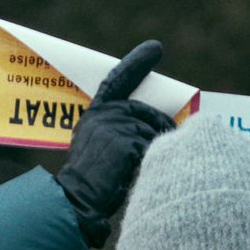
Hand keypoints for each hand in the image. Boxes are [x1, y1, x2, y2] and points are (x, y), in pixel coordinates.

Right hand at [54, 40, 176, 247]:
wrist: (77, 201)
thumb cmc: (93, 183)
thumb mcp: (102, 148)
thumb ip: (120, 131)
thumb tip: (160, 128)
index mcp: (95, 114)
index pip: (118, 81)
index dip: (137, 63)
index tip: (155, 48)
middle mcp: (104, 114)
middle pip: (147, 113)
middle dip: (162, 127)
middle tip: (172, 139)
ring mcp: (114, 126)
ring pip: (153, 133)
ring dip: (155, 151)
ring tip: (135, 171)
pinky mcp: (125, 141)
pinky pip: (153, 148)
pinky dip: (151, 163)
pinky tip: (134, 175)